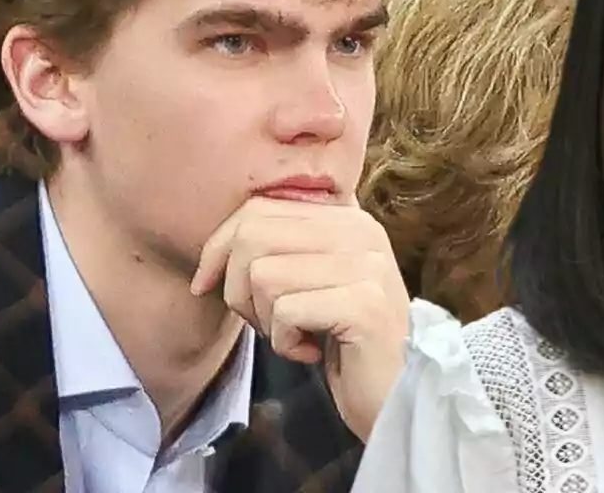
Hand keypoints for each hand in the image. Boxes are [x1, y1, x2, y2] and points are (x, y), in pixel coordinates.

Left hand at [189, 197, 409, 440]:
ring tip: (295, 336)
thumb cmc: (345, 342)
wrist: (398, 394)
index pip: (259, 208)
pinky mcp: (365, 305)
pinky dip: (284, 342)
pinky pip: (286, 311)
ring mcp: (367, 267)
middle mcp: (361, 232)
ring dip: (264, 319)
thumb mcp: (314, 281)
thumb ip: (284, 248)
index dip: (219, 246)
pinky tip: (311, 352)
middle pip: (253, 236)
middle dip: (237, 288)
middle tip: (264, 322)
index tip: (205, 285)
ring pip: (263, 275)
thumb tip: (220, 239)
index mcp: (347, 219)